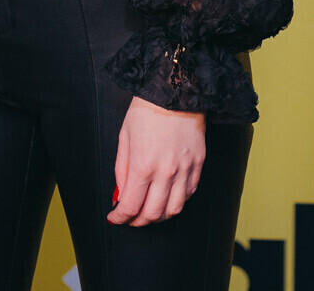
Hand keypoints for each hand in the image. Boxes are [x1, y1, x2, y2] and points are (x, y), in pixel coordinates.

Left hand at [110, 95, 205, 225]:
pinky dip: (176, 202)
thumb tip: (120, 195)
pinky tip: (167, 198)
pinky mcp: (198, 165)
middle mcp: (166, 172)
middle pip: (153, 214)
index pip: (131, 205)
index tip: (115, 218)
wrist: (174, 91)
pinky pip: (189, 194)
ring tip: (149, 212)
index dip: (121, 217)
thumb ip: (121, 170)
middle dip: (138, 221)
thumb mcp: (124, 138)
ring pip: (174, 209)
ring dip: (159, 217)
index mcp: (143, 165)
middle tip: (130, 218)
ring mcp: (185, 169)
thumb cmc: (145, 111)